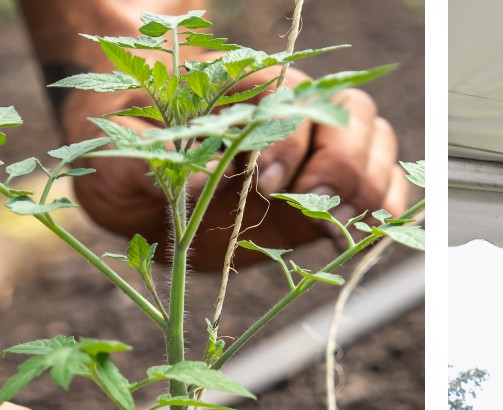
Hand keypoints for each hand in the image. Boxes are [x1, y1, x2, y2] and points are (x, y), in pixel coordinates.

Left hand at [56, 64, 408, 267]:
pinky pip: (384, 180)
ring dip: (371, 183)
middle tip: (316, 206)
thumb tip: (192, 183)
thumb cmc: (124, 152)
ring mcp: (316, 144)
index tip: (266, 182)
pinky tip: (369, 230)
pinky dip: (389, 204)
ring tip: (341, 223)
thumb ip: (142, 163)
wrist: (137, 171)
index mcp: (239, 87)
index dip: (286, 138)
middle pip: (348, 111)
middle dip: (341, 162)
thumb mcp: (113, 156)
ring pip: (377, 139)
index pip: (285, 96)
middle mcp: (288, 108)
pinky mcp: (329, 184)